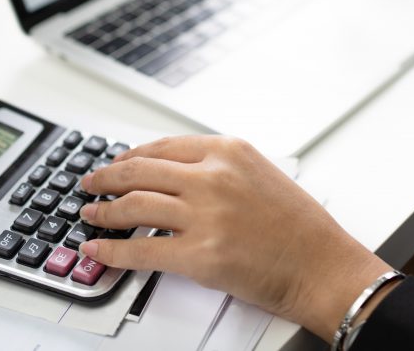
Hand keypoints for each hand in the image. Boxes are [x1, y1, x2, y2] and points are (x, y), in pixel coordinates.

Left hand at [77, 136, 389, 339]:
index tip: (116, 162)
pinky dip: (112, 250)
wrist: (324, 266)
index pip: (162, 146)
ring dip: (104, 211)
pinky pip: (141, 249)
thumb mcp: (261, 175)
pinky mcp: (199, 255)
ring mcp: (204, 215)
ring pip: (134, 205)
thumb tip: (177, 177)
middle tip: (89, 184)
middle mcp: (213, 176)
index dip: (130, 155)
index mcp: (228, 151)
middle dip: (106, 178)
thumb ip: (220, 169)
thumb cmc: (301, 228)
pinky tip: (99, 249)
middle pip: (139, 170)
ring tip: (90, 215)